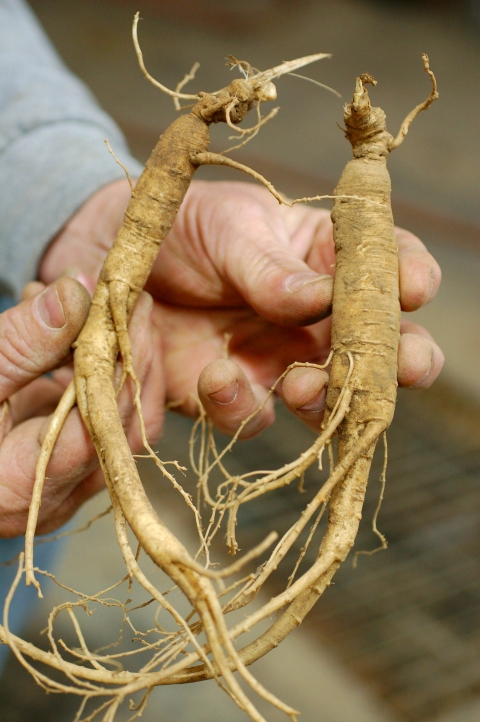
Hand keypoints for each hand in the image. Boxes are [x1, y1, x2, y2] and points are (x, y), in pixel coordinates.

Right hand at [0, 279, 162, 536]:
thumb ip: (15, 347)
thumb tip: (75, 294)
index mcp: (19, 487)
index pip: (102, 422)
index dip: (124, 358)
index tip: (131, 304)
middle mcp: (50, 497)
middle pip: (122, 424)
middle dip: (128, 353)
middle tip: (127, 297)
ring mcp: (56, 483)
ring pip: (114, 419)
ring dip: (107, 357)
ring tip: (91, 302)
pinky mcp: (53, 462)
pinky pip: (91, 415)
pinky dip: (84, 370)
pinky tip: (64, 326)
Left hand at [40, 178, 443, 441]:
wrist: (111, 257)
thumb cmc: (179, 224)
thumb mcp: (228, 228)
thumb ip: (272, 268)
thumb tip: (323, 297)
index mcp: (324, 257)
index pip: (387, 266)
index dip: (409, 277)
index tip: (411, 288)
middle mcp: (313, 316)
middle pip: (377, 347)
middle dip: (399, 361)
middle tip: (404, 366)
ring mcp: (275, 359)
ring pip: (327, 397)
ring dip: (327, 398)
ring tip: (306, 384)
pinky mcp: (231, 393)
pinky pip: (252, 415)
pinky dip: (241, 405)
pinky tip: (219, 375)